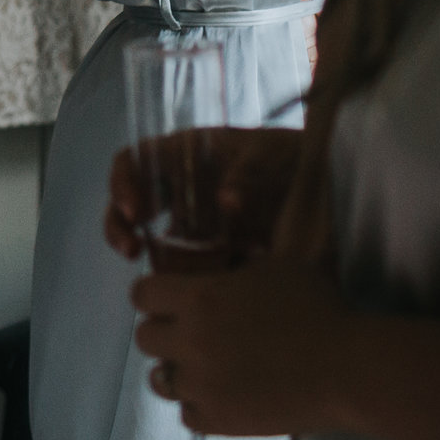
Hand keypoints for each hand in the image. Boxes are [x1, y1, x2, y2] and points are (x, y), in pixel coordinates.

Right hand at [107, 127, 303, 263]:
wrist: (320, 183)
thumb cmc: (285, 156)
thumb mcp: (268, 155)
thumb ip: (247, 175)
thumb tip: (226, 202)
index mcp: (180, 152)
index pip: (133, 160)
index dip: (123, 182)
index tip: (135, 211)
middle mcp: (175, 184)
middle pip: (129, 201)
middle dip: (119, 225)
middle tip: (130, 249)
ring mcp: (187, 216)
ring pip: (147, 233)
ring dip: (139, 251)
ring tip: (149, 273)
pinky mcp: (204, 246)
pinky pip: (177, 259)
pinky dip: (174, 273)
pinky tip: (185, 286)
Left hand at [131, 259, 353, 437]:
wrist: (349, 368)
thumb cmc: (319, 309)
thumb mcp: (274, 268)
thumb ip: (234, 270)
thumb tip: (220, 266)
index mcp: (199, 298)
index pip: (141, 294)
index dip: (153, 295)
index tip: (168, 299)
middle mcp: (191, 341)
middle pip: (143, 338)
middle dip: (163, 332)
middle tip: (188, 333)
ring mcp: (203, 385)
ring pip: (160, 380)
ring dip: (178, 371)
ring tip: (203, 368)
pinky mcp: (220, 420)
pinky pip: (187, 415)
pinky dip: (199, 405)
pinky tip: (220, 395)